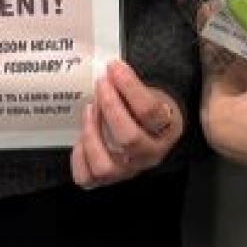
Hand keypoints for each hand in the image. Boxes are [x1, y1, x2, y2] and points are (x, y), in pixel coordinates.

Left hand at [72, 58, 184, 187]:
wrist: (153, 133)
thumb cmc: (150, 112)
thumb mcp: (153, 96)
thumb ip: (133, 87)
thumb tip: (111, 70)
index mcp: (167, 131)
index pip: (149, 110)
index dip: (128, 86)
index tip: (114, 67)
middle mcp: (150, 155)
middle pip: (128, 138)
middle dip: (110, 107)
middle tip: (101, 85)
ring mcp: (128, 171)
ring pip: (105, 166)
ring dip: (92, 135)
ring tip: (89, 110)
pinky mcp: (108, 179)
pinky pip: (87, 179)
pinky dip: (79, 159)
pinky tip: (81, 139)